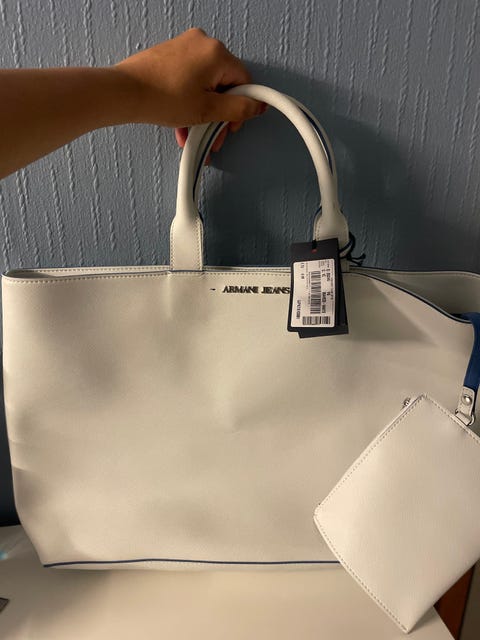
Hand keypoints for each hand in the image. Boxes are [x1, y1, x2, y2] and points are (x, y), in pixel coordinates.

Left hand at [115, 28, 266, 159]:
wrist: (125, 93)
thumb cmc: (161, 98)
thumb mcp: (208, 111)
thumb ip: (238, 109)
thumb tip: (258, 105)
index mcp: (217, 53)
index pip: (244, 81)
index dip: (242, 108)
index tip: (232, 125)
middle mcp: (202, 43)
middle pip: (224, 84)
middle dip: (219, 115)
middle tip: (212, 135)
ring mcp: (185, 47)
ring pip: (206, 85)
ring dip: (203, 113)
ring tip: (193, 134)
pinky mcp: (171, 55)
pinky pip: (190, 80)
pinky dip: (190, 101)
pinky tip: (182, 124)